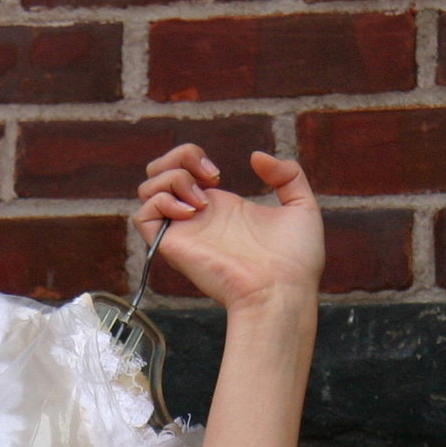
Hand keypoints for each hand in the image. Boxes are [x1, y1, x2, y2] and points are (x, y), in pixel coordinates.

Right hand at [134, 146, 325, 313]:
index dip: (192, 158)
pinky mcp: (172, 245)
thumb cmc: (296, 260)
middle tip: (209, 178)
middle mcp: (196, 218)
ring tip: (203, 201)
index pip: (184, 171)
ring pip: (146, 190)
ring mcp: (183, 231)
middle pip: (158, 174)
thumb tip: (256, 157)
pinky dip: (161, 202)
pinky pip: (143, 216)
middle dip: (176, 159)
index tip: (218, 175)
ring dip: (172, 179)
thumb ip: (287, 174)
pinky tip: (193, 212)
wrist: (282, 289)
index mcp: (220, 208)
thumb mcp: (301, 205)